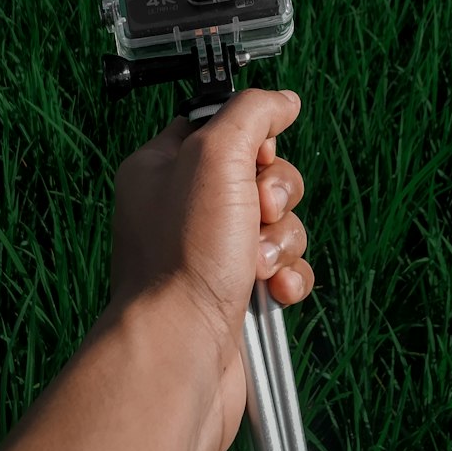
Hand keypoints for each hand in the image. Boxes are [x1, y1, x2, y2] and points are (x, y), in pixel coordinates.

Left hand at [107, 87, 313, 450]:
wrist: (180, 349)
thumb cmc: (183, 255)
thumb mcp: (215, 154)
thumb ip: (251, 113)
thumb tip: (283, 101)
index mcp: (163, 167)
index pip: (219, 127)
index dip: (252, 138)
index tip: (258, 154)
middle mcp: (184, 209)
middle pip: (261, 175)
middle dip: (277, 195)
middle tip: (257, 211)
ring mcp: (210, 254)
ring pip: (278, 224)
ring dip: (282, 239)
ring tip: (257, 263)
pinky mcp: (236, 295)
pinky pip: (283, 270)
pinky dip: (287, 277)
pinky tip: (274, 290)